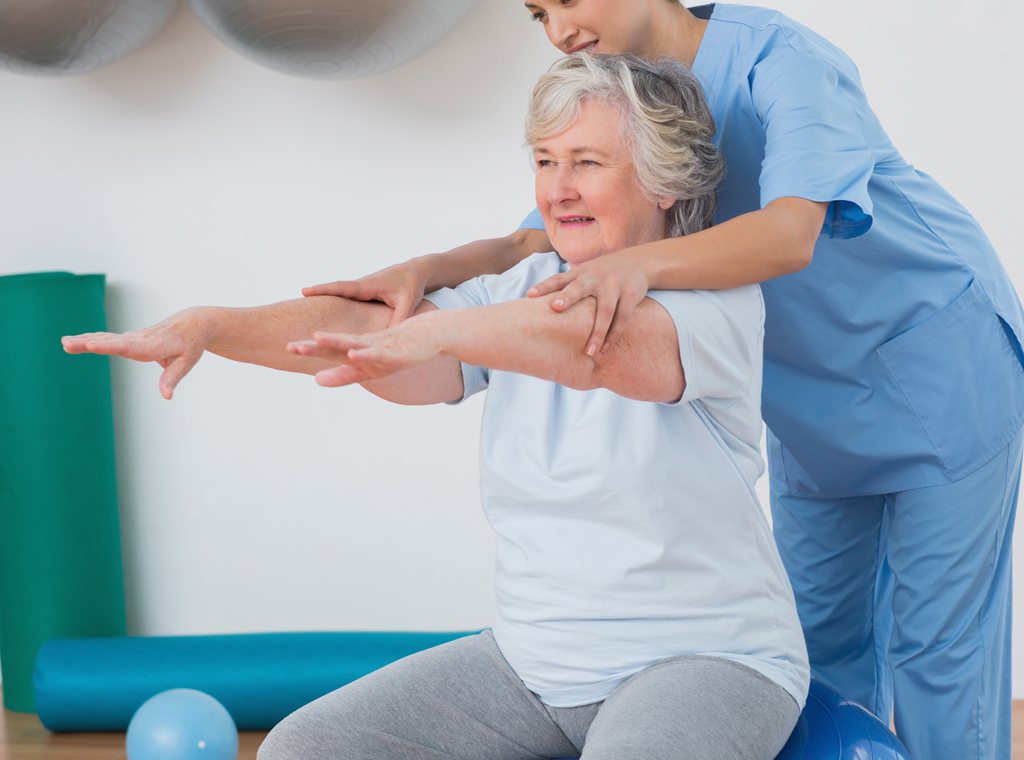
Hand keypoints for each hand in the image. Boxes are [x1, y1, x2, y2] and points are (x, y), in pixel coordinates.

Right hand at [61, 308, 211, 399]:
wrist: (193, 323)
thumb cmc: (191, 344)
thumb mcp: (187, 362)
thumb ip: (173, 378)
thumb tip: (166, 396)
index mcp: (153, 345)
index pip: (127, 347)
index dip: (108, 346)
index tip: (91, 345)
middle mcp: (140, 339)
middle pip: (111, 341)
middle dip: (88, 342)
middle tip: (66, 343)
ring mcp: (134, 337)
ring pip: (107, 338)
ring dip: (85, 339)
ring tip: (64, 342)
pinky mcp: (131, 338)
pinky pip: (109, 338)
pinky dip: (92, 338)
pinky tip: (77, 340)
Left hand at [287, 323, 440, 387]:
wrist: (428, 335)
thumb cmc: (398, 351)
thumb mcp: (369, 369)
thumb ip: (344, 374)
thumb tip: (316, 380)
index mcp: (357, 351)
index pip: (329, 350)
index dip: (310, 349)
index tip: (288, 347)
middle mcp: (364, 347)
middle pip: (335, 347)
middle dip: (314, 348)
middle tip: (290, 346)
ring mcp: (378, 348)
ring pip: (353, 344)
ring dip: (335, 342)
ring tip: (316, 338)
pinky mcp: (394, 352)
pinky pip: (376, 354)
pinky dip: (364, 354)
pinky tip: (353, 353)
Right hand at [301, 258, 430, 327]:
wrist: (415, 272)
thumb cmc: (412, 286)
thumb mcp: (407, 304)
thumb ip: (399, 320)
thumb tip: (389, 338)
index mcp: (368, 285)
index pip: (342, 287)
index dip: (323, 289)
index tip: (304, 291)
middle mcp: (360, 286)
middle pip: (333, 291)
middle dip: (315, 295)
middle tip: (293, 302)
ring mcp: (360, 290)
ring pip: (337, 296)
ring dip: (321, 300)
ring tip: (300, 313)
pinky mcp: (362, 295)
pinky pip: (344, 300)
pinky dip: (332, 304)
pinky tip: (322, 318)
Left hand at [526, 249, 650, 354]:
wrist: (639, 261)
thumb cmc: (604, 272)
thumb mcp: (586, 272)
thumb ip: (568, 284)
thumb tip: (537, 302)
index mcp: (581, 273)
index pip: (559, 279)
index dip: (544, 286)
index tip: (529, 294)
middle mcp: (596, 277)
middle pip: (579, 288)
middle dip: (568, 297)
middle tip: (556, 308)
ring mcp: (614, 285)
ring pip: (604, 312)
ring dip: (597, 333)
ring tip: (589, 352)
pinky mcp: (631, 295)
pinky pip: (622, 318)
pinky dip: (614, 334)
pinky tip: (606, 348)